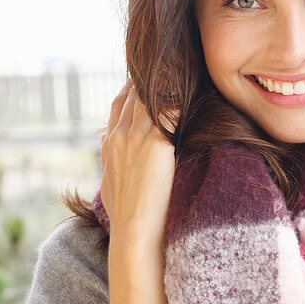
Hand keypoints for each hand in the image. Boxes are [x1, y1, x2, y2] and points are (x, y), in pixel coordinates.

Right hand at [99, 81, 177, 245]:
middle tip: (176, 70)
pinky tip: (196, 86)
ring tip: (189, 71)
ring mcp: (135, 137)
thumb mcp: (113, 186)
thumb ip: (115, 165)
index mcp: (108, 144)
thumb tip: (116, 156)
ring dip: (168, 84)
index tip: (151, 84)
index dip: (135, 91)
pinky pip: (168, 108)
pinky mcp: (155, 143)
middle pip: (134, 93)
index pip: (120, 104)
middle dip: (152, 80)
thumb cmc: (128, 219)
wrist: (134, 232)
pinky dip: (180, 95)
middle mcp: (118, 135)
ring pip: (149, 95)